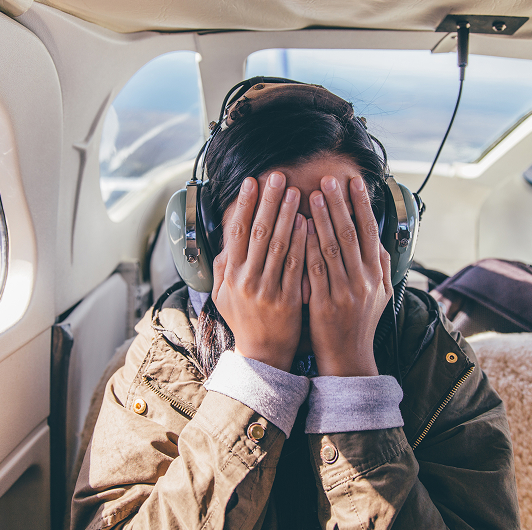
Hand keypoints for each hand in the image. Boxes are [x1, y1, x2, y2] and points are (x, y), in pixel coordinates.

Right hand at [211, 172, 307, 371]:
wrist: (263, 355)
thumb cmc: (245, 320)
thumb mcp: (223, 295)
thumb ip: (224, 267)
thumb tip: (226, 240)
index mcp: (230, 275)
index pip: (236, 231)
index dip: (244, 204)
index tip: (251, 181)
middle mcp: (246, 280)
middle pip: (257, 232)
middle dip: (268, 201)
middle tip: (277, 176)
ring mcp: (267, 290)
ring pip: (277, 245)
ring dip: (286, 215)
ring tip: (295, 191)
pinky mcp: (287, 300)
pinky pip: (295, 266)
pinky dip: (300, 242)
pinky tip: (308, 223)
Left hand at [305, 175, 391, 376]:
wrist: (349, 358)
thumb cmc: (360, 322)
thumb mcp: (380, 294)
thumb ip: (379, 265)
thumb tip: (378, 237)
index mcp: (376, 274)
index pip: (369, 231)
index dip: (361, 204)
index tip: (354, 181)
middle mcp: (363, 280)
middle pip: (351, 234)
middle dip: (339, 204)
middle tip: (329, 179)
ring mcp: (344, 292)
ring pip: (332, 248)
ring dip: (322, 219)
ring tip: (310, 194)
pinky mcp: (323, 303)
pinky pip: (314, 269)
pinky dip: (307, 247)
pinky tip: (299, 228)